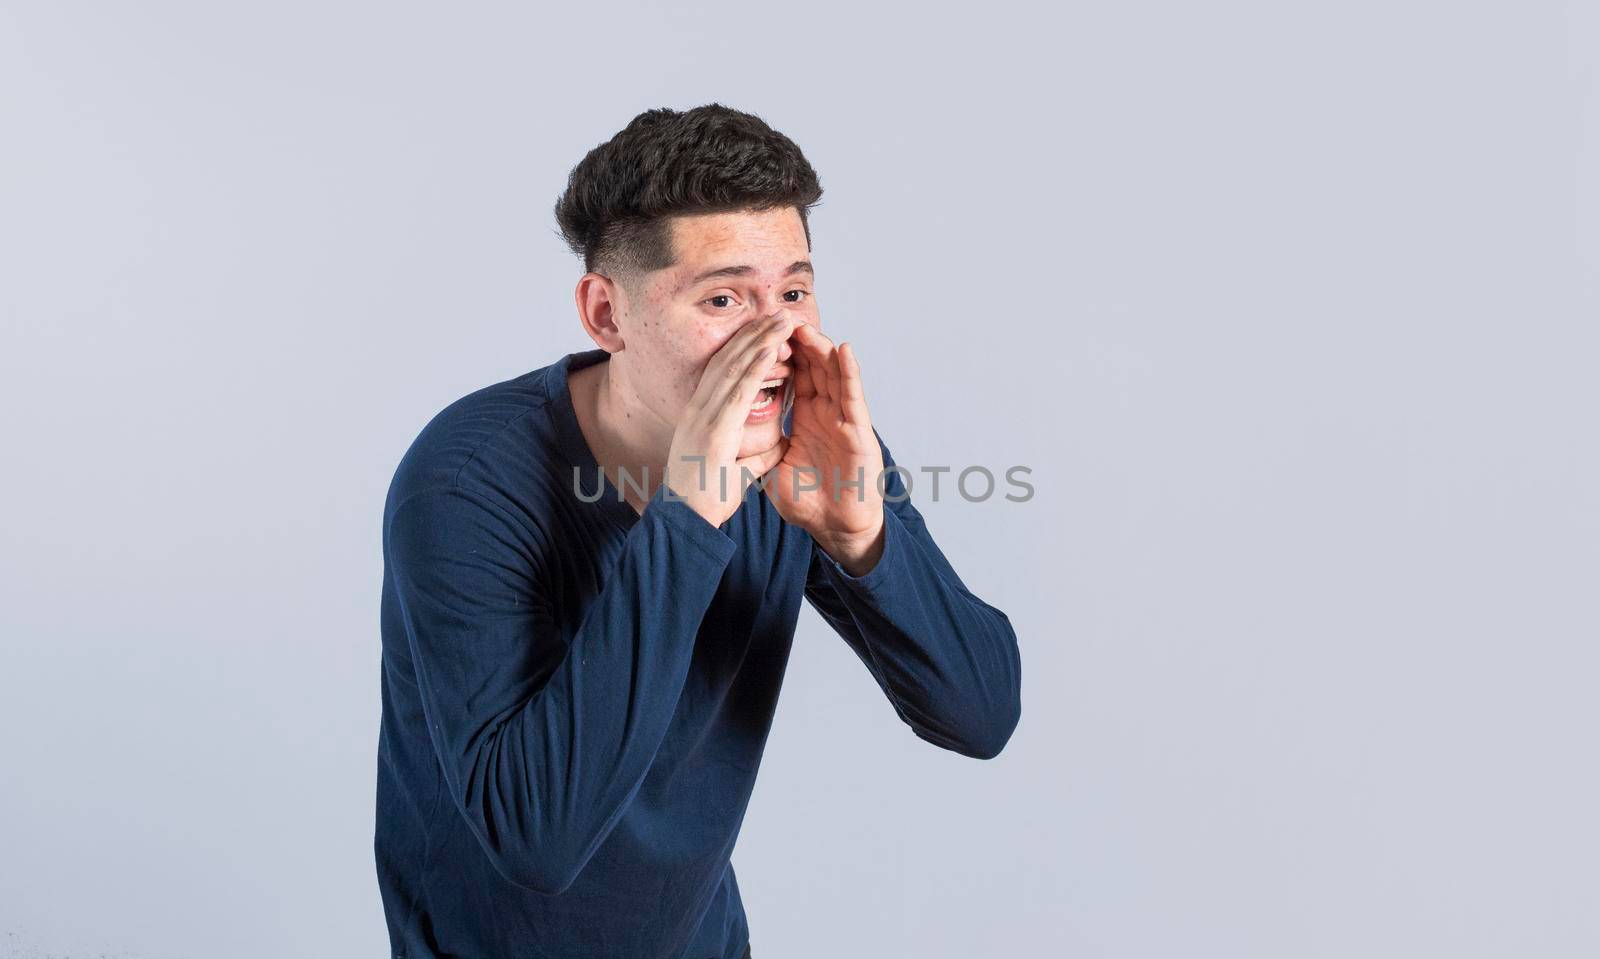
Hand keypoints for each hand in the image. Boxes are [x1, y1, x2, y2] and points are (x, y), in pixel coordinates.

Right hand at [664, 314, 796, 527]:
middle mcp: (699, 409)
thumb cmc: (705, 501)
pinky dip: (755, 366)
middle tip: (778, 313)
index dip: (745, 347)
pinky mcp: (715, 429)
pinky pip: (738, 390)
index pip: (724, 372)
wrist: (685, 522)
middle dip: (754, 333)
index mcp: (701, 416)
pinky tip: (772, 348)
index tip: (766, 330)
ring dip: (760, 340)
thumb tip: (779, 443)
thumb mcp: (737, 471)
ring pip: (734, 367)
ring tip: (782, 320)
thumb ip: (756, 454)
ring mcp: (704, 417)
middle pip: (729, 360)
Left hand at [765, 323, 885, 572]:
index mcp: (807, 418)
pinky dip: (851, 373)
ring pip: (834, 374)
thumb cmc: (812, 501)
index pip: (793, 376)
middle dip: (798, 341)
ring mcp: (845, 420)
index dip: (778, 354)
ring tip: (806, 325)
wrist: (837, 528)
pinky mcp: (860, 433)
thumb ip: (762, 449)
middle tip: (780, 315)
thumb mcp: (776, 470)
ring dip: (822, 348)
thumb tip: (732, 441)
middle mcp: (827, 414)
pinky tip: (844, 351)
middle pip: (813, 367)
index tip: (761, 330)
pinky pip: (855, 397)